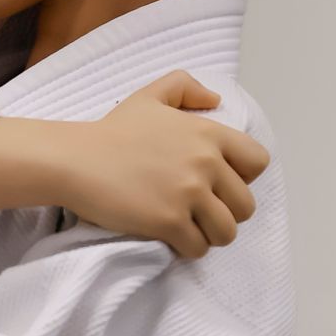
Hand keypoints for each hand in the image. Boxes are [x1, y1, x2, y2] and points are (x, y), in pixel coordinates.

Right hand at [56, 74, 267, 257]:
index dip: (243, 177)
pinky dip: (188, 248)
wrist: (77, 160)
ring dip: (210, 235)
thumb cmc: (112, 131)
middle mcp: (206, 163)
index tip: (219, 183)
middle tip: (201, 212)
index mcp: (209, 134)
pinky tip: (172, 238)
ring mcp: (189, 194)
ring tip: (191, 229)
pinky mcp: (169, 222)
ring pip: (227, 232)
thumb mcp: (151, 95)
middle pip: (245, 205)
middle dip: (226, 212)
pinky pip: (198, 248)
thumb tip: (215, 99)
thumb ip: (186, 87)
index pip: (258, 162)